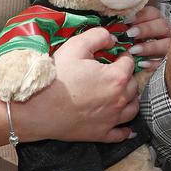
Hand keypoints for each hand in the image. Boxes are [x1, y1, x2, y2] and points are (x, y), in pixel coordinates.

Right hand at [16, 27, 139, 143]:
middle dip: (126, 76)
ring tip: (121, 94)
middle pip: (133, 85)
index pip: (129, 63)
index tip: (115, 55)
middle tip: (114, 73)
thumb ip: (98, 36)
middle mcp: (119, 100)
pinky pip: (121, 134)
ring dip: (130, 99)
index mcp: (116, 78)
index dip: (122, 56)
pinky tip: (126, 127)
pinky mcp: (101, 134)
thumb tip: (113, 39)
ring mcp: (111, 119)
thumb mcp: (76, 46)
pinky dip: (126, 130)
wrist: (37, 108)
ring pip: (133, 108)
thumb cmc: (57, 76)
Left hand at [128, 5, 170, 70]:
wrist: (128, 63)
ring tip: (133, 51)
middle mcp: (162, 31)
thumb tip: (116, 20)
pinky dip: (152, 63)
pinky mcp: (163, 61)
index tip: (126, 20)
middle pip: (162, 25)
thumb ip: (122, 23)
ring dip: (149, 47)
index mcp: (154, 19)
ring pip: (165, 44)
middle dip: (145, 29)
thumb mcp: (124, 28)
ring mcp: (165, 46)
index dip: (141, 15)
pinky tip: (140, 63)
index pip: (153, 13)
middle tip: (130, 34)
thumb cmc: (124, 40)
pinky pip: (161, 62)